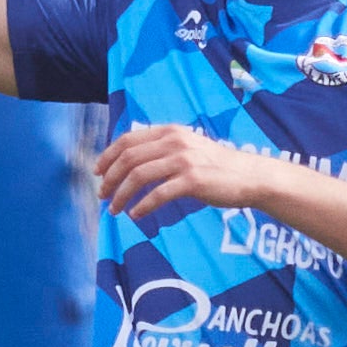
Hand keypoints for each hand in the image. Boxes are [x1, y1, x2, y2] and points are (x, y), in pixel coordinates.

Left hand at [94, 123, 267, 219]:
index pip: (128, 140)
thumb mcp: (186, 147)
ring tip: (115, 210)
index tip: (98, 173)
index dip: (108, 156)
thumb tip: (129, 162)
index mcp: (169, 131)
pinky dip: (142, 206)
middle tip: (103, 196)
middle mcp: (174, 141)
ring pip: (139, 176)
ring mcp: (184, 160)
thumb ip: (161, 149)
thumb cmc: (214, 166)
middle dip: (110, 178)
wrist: (248, 175)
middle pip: (129, 158)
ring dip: (121, 195)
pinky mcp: (193, 180)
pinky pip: (158, 194)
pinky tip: (136, 215)